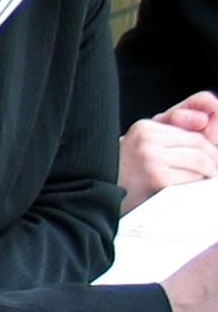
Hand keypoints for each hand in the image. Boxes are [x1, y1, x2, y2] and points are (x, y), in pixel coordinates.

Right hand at [122, 92, 217, 211]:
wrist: (104, 192)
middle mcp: (146, 139)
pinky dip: (195, 185)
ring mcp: (150, 158)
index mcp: (144, 127)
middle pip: (199, 145)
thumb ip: (175, 126)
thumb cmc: (129, 170)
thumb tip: (204, 119)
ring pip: (200, 161)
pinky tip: (186, 189)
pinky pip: (191, 178)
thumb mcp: (149, 142)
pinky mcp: (156, 177)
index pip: (193, 132)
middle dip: (211, 160)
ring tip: (200, 179)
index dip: (207, 147)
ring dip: (206, 173)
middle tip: (210, 171)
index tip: (210, 158)